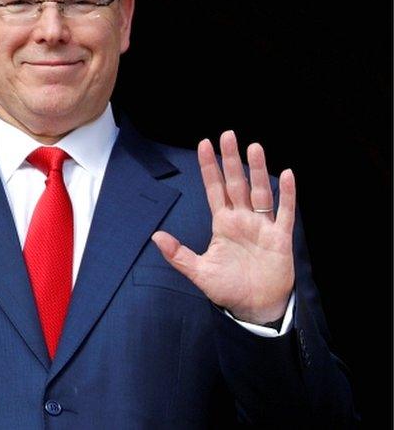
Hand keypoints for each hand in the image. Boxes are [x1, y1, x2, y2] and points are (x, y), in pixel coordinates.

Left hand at [152, 131, 295, 324]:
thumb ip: (178, 254)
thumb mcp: (198, 272)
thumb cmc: (228, 289)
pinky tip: (287, 175)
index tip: (205, 144)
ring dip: (258, 170)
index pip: (214, 189)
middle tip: (228, 135)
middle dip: (231, 160)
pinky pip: (284, 212)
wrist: (255, 308)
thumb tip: (155, 236)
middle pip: (236, 183)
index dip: (209, 168)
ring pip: (260, 192)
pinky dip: (287, 195)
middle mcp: (242, 220)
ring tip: (254, 147)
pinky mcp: (280, 238)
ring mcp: (262, 226)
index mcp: (222, 223)